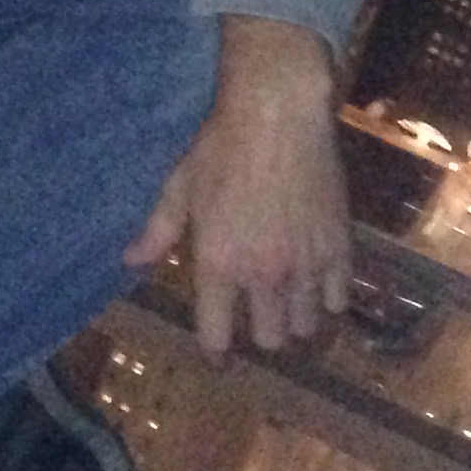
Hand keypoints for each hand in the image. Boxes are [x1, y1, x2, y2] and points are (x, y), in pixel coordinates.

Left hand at [125, 15, 349, 355]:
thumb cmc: (220, 149)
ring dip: (295, 320)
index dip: (215, 351)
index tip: (218, 354)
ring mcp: (306, 265)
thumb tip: (130, 262)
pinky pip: (341, 300)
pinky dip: (329, 299)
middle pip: (270, 340)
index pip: (217, 334)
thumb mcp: (179, 188)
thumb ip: (157, 232)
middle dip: (261, 334)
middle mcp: (264, 275)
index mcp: (219, 264)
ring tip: (288, 301)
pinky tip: (318, 282)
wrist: (278, 117)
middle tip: (256, 314)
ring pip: (307, 326)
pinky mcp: (340, 250)